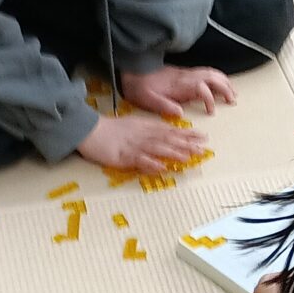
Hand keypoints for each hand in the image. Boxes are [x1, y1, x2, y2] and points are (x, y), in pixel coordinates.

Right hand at [76, 114, 206, 172]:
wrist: (90, 130)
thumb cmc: (112, 129)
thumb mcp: (135, 125)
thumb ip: (151, 130)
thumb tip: (168, 135)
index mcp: (147, 127)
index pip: (171, 131)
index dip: (188, 134)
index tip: (203, 137)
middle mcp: (144, 135)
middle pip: (168, 140)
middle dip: (186, 144)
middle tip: (203, 149)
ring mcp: (134, 145)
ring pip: (157, 149)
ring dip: (174, 153)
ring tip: (189, 157)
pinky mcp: (123, 156)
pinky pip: (139, 160)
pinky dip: (151, 164)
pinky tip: (162, 167)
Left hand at [121, 65, 235, 117]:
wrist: (133, 69)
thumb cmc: (140, 87)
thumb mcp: (147, 99)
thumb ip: (164, 105)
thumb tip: (180, 114)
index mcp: (179, 85)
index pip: (202, 88)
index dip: (209, 99)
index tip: (211, 112)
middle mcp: (186, 77)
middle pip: (212, 78)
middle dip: (225, 88)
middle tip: (233, 101)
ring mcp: (187, 74)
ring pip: (211, 73)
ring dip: (224, 82)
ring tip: (233, 93)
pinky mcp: (186, 73)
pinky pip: (207, 72)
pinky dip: (218, 77)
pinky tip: (222, 84)